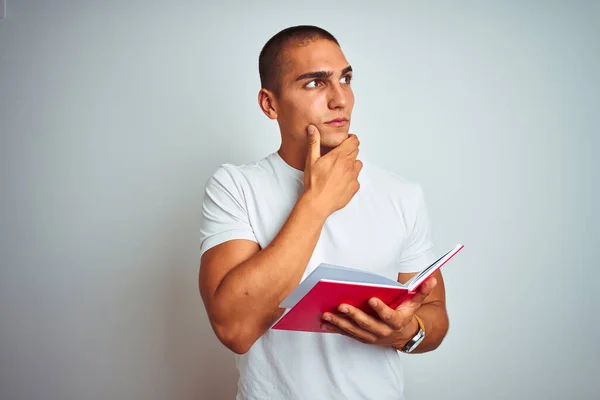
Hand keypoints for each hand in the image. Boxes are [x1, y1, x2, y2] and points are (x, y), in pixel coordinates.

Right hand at [303, 124, 362, 216]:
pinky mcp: (354, 187)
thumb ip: (314, 142)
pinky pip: (356, 178)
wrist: (318, 202)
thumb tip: (313, 128)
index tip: (346, 140)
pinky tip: (341, 181)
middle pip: (356, 151)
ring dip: (352, 164)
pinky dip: (351, 178)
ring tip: (340, 169)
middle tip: (339, 155)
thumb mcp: (311, 160)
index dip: (351, 139)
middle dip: (349, 150)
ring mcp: (353, 176)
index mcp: (339, 156)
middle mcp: (349, 165)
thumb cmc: (314, 183)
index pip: (354, 141)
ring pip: (358, 164)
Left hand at [320, 277, 437, 347]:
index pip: (389, 316)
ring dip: (339, 324)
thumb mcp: (415, 303)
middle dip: (353, 315)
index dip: (381, 309)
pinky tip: (323, 323)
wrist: (405, 336)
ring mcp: (371, 337)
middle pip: (367, 324)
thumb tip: (431, 278)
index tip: (372, 299)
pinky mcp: (362, 338)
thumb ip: (421, 290)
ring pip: (354, 331)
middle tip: (341, 306)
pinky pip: (347, 334)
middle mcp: (383, 332)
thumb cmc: (406, 315)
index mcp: (397, 322)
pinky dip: (335, 329)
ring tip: (326, 315)